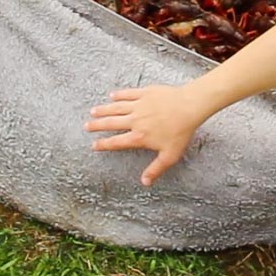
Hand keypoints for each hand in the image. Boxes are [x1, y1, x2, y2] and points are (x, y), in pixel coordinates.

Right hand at [85, 85, 208, 185]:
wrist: (188, 107)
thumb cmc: (181, 132)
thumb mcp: (169, 156)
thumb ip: (155, 169)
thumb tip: (145, 182)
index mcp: (139, 137)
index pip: (117, 142)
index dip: (104, 144)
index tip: (94, 145)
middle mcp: (135, 121)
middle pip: (112, 123)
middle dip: (97, 125)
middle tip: (87, 126)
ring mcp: (139, 105)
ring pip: (116, 108)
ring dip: (104, 110)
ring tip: (93, 111)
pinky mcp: (145, 93)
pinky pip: (128, 94)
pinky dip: (119, 95)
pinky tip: (112, 95)